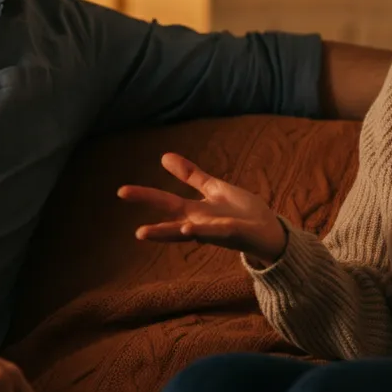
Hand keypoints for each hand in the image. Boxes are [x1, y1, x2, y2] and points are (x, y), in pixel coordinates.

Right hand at [117, 152, 287, 266]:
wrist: (270, 231)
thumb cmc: (242, 212)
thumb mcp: (214, 188)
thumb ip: (190, 176)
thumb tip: (163, 157)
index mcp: (196, 211)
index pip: (166, 202)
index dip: (145, 196)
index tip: (121, 191)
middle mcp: (201, 223)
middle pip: (172, 219)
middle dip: (150, 222)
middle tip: (129, 225)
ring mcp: (216, 230)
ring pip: (188, 232)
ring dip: (168, 232)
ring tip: (143, 232)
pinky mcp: (233, 234)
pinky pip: (215, 233)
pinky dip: (201, 231)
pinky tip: (188, 229)